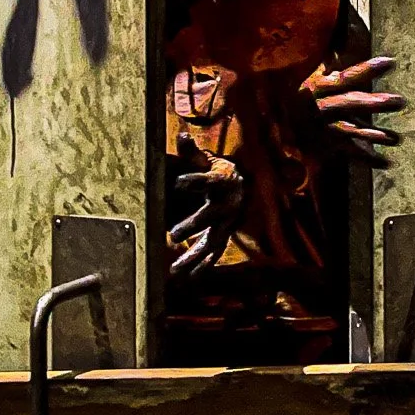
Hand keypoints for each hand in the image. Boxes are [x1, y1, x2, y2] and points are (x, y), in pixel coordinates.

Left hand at [169, 138, 245, 275]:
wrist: (242, 188)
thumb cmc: (216, 172)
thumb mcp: (206, 160)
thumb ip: (192, 153)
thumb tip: (183, 136)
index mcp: (221, 182)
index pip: (207, 180)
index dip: (194, 180)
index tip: (179, 181)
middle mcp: (226, 206)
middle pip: (209, 216)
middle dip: (192, 225)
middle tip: (173, 234)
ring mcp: (226, 224)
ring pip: (210, 242)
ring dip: (193, 256)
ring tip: (175, 268)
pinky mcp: (223, 237)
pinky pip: (212, 255)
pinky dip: (200, 267)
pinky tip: (186, 279)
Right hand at [299, 55, 406, 165]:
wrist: (274, 129)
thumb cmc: (297, 99)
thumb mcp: (309, 81)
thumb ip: (331, 74)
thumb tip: (349, 49)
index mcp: (316, 89)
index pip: (344, 78)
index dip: (366, 71)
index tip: (390, 62)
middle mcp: (319, 109)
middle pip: (349, 105)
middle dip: (373, 104)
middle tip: (399, 101)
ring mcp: (323, 130)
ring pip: (349, 132)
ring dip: (373, 135)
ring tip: (396, 138)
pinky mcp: (326, 147)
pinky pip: (348, 154)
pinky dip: (368, 160)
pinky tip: (387, 163)